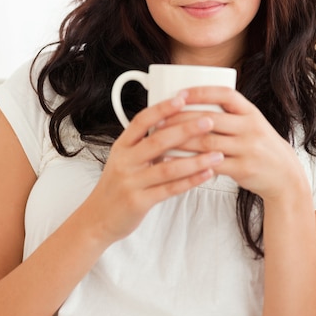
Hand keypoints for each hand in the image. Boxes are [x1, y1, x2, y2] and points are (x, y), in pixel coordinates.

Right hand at [86, 93, 223, 243]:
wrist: (98, 218)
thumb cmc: (118, 184)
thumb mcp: (124, 158)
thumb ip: (145, 143)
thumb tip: (175, 123)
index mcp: (122, 146)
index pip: (142, 121)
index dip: (162, 108)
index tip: (182, 98)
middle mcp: (125, 161)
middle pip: (158, 141)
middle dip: (186, 130)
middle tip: (209, 121)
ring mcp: (131, 182)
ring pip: (168, 168)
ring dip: (196, 160)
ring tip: (217, 154)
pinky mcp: (139, 202)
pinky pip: (170, 189)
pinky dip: (191, 181)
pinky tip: (207, 174)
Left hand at [166, 86, 308, 202]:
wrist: (284, 175)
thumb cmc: (259, 145)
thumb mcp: (251, 123)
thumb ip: (228, 113)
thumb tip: (191, 101)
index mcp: (250, 112)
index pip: (225, 94)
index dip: (201, 92)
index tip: (179, 93)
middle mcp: (250, 127)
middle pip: (210, 119)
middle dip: (181, 118)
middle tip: (159, 119)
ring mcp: (247, 149)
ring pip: (207, 142)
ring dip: (180, 141)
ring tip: (161, 139)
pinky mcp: (242, 169)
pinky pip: (210, 164)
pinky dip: (190, 162)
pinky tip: (174, 161)